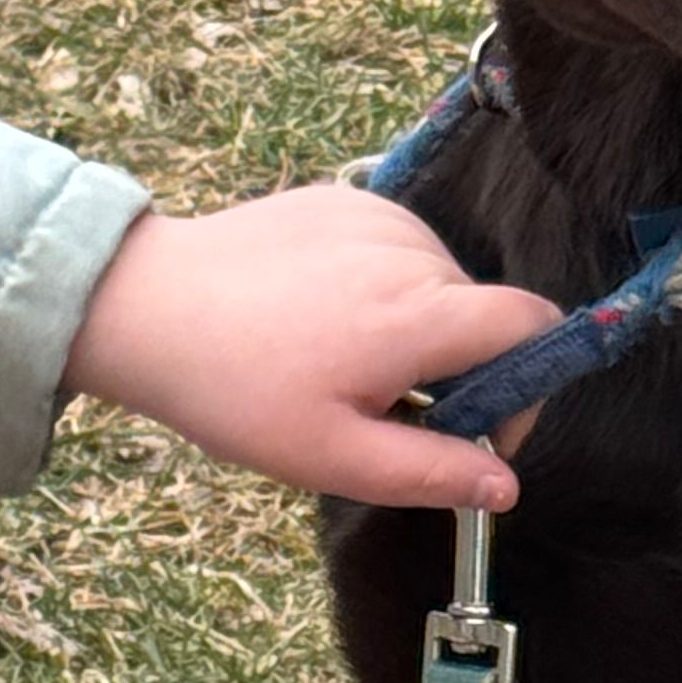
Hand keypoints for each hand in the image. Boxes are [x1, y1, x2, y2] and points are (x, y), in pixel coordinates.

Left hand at [61, 186, 560, 512]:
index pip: (534, 324)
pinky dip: (381, 285)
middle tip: (380, 408)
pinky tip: (320, 313)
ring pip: (440, 282)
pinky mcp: (343, 197)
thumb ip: (431, 471)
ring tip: (339, 358)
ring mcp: (377, 213)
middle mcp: (411, 249)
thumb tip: (507, 485)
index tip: (478, 426)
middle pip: (483, 312)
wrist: (148, 306)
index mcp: (419, 313)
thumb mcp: (333, 456)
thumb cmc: (236, 391)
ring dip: (416, 326)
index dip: (528, 383)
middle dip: (457, 368)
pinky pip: (397, 249)